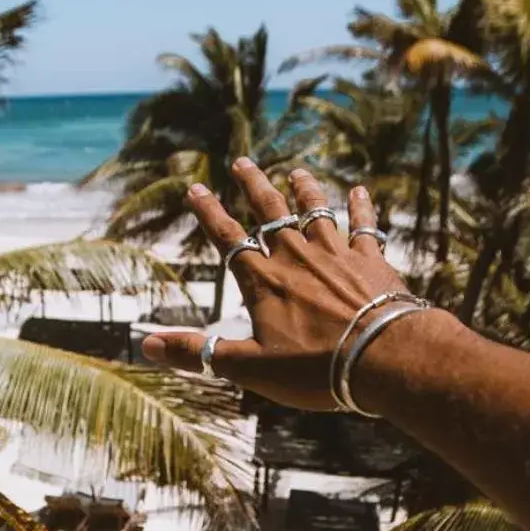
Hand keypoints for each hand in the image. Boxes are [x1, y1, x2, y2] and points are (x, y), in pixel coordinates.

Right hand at [140, 161, 446, 411]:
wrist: (385, 358)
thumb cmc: (315, 369)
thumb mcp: (249, 368)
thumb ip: (199, 353)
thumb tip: (145, 345)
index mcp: (263, 281)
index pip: (228, 239)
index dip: (209, 213)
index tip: (195, 188)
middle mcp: (296, 257)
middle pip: (270, 212)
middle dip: (253, 185)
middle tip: (241, 162)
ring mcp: (337, 254)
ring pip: (316, 211)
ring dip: (304, 190)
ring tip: (295, 173)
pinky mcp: (372, 260)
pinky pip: (364, 225)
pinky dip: (361, 207)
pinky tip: (360, 191)